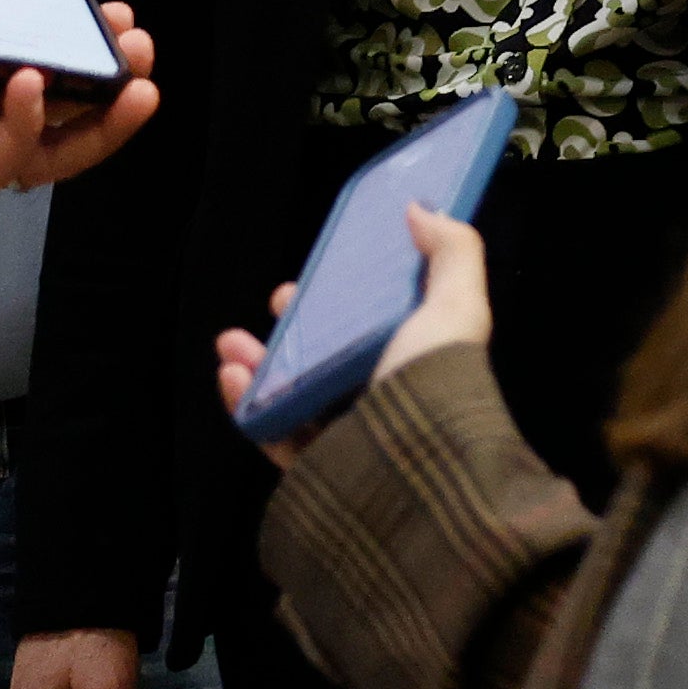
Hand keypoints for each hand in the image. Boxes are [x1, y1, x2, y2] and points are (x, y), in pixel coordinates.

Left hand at [0, 0, 156, 250]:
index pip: (35, 42)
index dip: (79, 29)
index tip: (115, 6)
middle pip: (58, 91)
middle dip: (106, 71)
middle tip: (138, 43)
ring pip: (51, 137)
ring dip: (97, 113)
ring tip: (138, 84)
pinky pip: (4, 161)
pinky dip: (29, 127)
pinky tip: (37, 88)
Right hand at [208, 205, 492, 467]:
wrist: (417, 481)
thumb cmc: (436, 387)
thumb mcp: (457, 309)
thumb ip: (453, 252)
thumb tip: (420, 207)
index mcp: (416, 363)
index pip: (373, 326)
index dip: (340, 298)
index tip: (311, 278)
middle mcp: (383, 402)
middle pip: (326, 359)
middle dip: (290, 327)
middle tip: (277, 303)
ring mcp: (347, 440)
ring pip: (292, 396)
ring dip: (256, 365)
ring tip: (230, 345)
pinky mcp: (316, 473)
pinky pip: (274, 436)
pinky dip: (247, 407)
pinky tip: (230, 378)